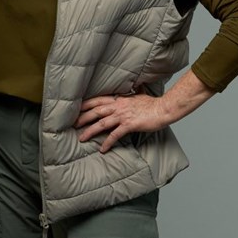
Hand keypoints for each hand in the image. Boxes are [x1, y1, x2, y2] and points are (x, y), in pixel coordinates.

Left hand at [75, 72, 214, 152]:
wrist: (164, 108)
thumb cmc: (153, 103)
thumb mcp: (140, 95)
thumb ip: (133, 93)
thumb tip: (134, 88)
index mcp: (120, 99)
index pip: (98, 100)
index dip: (86, 104)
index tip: (76, 109)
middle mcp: (119, 106)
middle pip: (96, 111)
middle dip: (83, 118)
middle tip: (73, 124)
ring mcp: (124, 115)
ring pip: (102, 123)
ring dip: (90, 131)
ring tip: (81, 138)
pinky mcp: (130, 124)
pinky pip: (115, 135)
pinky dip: (107, 142)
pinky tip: (102, 149)